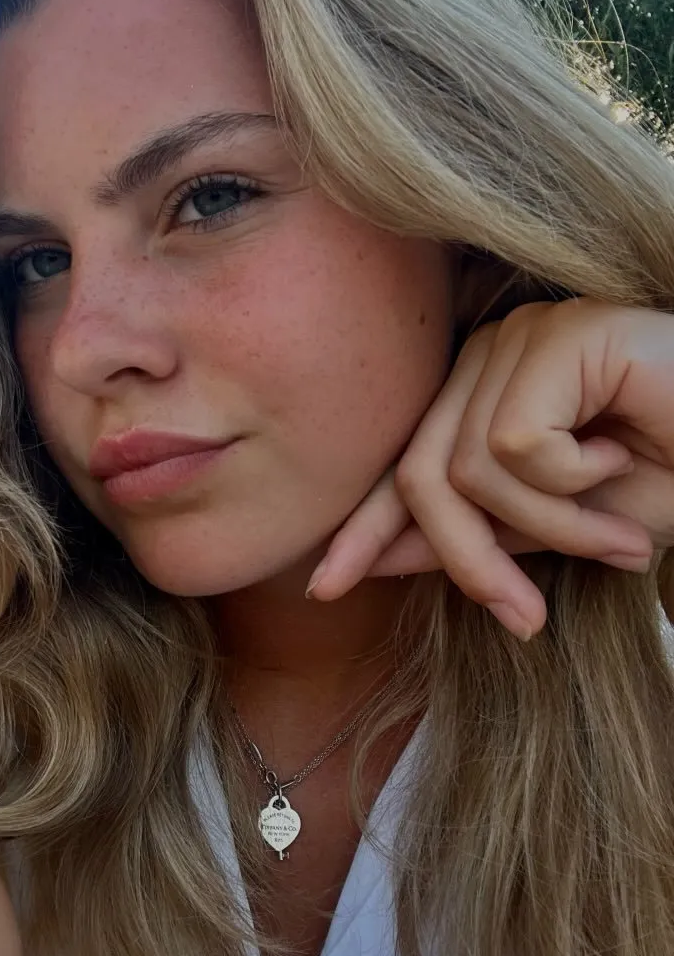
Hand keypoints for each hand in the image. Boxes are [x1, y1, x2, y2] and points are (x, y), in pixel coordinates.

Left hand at [305, 298, 673, 639]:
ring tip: (621, 541)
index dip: (363, 528)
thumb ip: (481, 532)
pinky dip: (574, 485)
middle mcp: (487, 357)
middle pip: (424, 474)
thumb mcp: (562, 526)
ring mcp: (521, 338)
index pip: (405, 466)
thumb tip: (383, 557)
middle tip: (525, 621)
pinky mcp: (561, 334)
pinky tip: (628, 461)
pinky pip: (517, 445)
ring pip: (469, 469)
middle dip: (469, 562)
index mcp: (480, 394)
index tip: (326, 585)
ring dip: (551, 530)